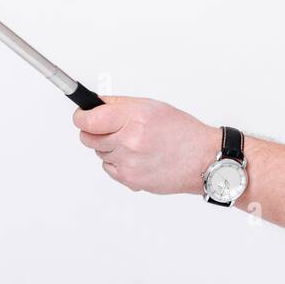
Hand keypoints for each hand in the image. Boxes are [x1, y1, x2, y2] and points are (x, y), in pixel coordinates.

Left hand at [72, 95, 220, 195]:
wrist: (202, 159)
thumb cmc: (183, 132)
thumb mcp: (152, 106)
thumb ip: (119, 104)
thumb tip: (96, 103)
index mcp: (134, 118)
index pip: (88, 119)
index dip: (81, 116)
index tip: (82, 115)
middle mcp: (129, 141)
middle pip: (87, 138)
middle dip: (93, 131)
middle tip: (107, 128)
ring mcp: (128, 163)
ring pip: (99, 153)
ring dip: (109, 147)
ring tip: (133, 142)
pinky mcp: (130, 180)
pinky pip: (109, 168)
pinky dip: (118, 162)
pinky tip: (136, 157)